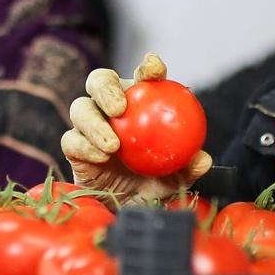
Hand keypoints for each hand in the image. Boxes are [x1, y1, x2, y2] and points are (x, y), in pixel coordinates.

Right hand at [60, 52, 213, 199]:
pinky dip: (85, 146)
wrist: (127, 207)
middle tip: (119, 109)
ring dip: (94, 123)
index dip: (149, 67)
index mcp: (140, 102)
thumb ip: (188, 167)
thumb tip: (202, 159)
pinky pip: (72, 141)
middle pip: (100, 81)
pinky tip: (101, 157)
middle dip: (107, 88)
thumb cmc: (154, 183)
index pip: (144, 76)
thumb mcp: (177, 178)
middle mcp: (111, 107)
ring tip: (113, 145)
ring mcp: (88, 125)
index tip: (155, 70)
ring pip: (81, 108)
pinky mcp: (74, 147)